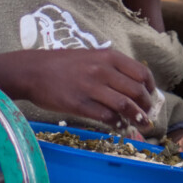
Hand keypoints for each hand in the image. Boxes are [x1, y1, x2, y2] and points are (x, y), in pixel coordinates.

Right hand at [0, 47, 156, 129]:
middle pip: (136, 91)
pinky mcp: (79, 104)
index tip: (150, 96)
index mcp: (108, 56)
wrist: (32, 71)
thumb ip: (112, 68)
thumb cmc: (62, 64)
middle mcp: (102, 70)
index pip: (141, 73)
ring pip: (124, 105)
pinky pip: (106, 116)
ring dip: (136, 117)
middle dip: (146, 106)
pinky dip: (116, 123)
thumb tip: (133, 85)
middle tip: (146, 114)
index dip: (150, 88)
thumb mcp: (91, 57)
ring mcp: (91, 87)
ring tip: (139, 123)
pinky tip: (118, 125)